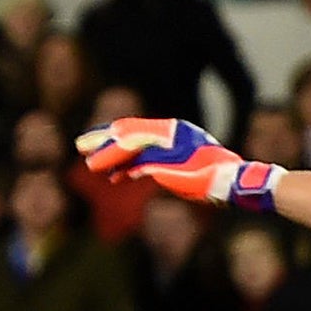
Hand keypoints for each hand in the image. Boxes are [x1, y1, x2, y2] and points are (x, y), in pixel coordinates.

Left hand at [75, 118, 281, 210]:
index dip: (112, 135)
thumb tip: (128, 172)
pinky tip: (113, 178)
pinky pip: (140, 163)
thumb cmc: (209, 178)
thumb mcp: (175, 168)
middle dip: (102, 139)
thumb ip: (152, 165)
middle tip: (80, 144)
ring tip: (88, 164)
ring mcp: (170, 145)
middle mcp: (170, 133)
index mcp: (173, 131)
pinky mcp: (170, 161)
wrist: (230, 181)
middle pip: (128, 132)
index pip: (135, 129)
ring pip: (130, 146)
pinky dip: (124, 169)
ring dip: (108, 156)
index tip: (95, 141)